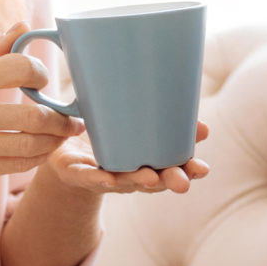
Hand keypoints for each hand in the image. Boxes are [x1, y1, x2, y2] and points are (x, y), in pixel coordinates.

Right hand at [0, 23, 84, 189]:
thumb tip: (25, 26)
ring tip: (63, 134)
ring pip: (28, 146)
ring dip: (54, 141)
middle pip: (32, 116)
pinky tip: (44, 149)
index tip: (45, 80)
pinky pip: (16, 166)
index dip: (41, 72)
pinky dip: (37, 158)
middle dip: (61, 118)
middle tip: (72, 117)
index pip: (18, 68)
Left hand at [42, 121, 211, 194]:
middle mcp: (129, 172)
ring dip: (140, 182)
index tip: (204, 165)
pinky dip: (99, 179)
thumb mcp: (126, 118)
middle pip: (155, 180)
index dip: (188, 167)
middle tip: (188, 180)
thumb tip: (179, 83)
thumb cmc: (102, 134)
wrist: (62, 153)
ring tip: (151, 179)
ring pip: (126, 182)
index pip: (171, 164)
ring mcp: (105, 175)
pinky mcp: (77, 174)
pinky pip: (88, 178)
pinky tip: (109, 180)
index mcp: (145, 160)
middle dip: (171, 181)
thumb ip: (149, 106)